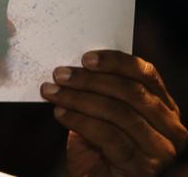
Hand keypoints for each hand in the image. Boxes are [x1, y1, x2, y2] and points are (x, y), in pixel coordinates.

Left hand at [41, 50, 187, 176]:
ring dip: (79, 99)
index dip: (116, 62)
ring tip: (54, 92)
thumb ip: (99, 90)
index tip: (86, 58)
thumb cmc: (99, 146)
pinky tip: (61, 113)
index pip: (146, 74)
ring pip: (119, 112)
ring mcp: (159, 149)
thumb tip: (74, 67)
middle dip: (90, 80)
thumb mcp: (103, 113)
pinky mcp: (142, 167)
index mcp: (164, 106)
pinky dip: (79, 121)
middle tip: (61, 75)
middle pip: (131, 92)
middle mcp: (170, 127)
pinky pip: (108, 136)